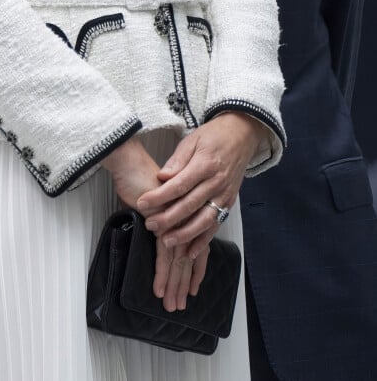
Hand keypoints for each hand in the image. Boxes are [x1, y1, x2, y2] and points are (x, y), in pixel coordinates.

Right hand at [103, 137, 200, 310]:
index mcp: (185, 214)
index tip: (193, 289)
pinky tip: (158, 288)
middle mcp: (183, 220)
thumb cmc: (141, 176)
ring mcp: (173, 222)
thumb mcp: (157, 197)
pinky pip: (162, 254)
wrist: (130, 161)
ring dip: (173, 284)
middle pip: (187, 259)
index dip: (196, 271)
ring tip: (170, 304)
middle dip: (183, 284)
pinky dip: (160, 273)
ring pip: (177, 261)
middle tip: (179, 305)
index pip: (196, 248)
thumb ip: (163, 214)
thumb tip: (160, 229)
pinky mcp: (160, 223)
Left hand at [136, 113, 263, 258]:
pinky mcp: (229, 202)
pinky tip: (191, 250)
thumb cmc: (214, 135)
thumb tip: (162, 177)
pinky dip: (204, 240)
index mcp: (205, 164)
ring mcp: (225, 194)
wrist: (242, 134)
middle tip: (150, 225)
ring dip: (185, 234)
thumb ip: (177, 161)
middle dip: (168, 218)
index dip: (160, 196)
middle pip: (190, 205)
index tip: (142, 202)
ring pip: (204, 220)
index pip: (179, 185)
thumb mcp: (192, 140)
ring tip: (167, 241)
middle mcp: (217, 182)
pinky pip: (216, 224)